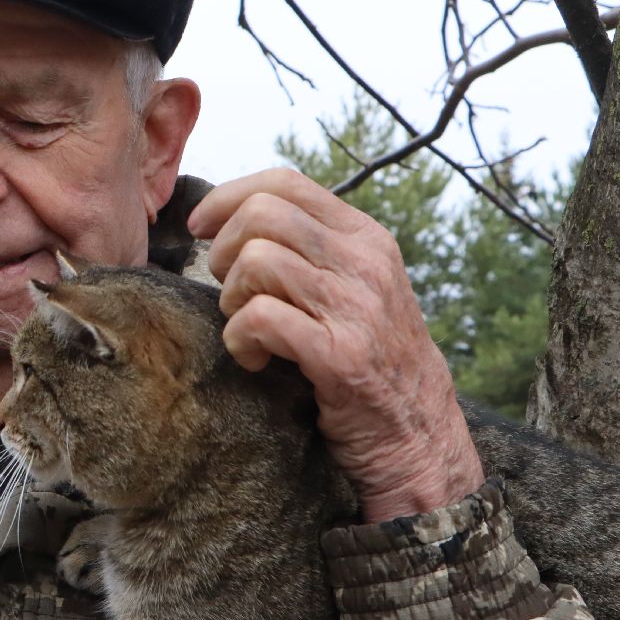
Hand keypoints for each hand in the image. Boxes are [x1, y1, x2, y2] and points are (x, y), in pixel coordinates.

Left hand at [187, 168, 483, 522]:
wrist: (419, 437)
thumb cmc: (370, 362)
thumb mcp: (355, 289)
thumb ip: (311, 251)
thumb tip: (233, 218)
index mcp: (366, 237)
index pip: (285, 182)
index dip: (228, 197)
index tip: (200, 227)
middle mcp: (366, 263)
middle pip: (262, 214)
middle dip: (223, 252)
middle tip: (231, 294)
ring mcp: (357, 307)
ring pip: (256, 261)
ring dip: (232, 300)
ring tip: (247, 331)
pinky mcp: (341, 356)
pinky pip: (259, 317)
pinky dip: (239, 340)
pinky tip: (253, 360)